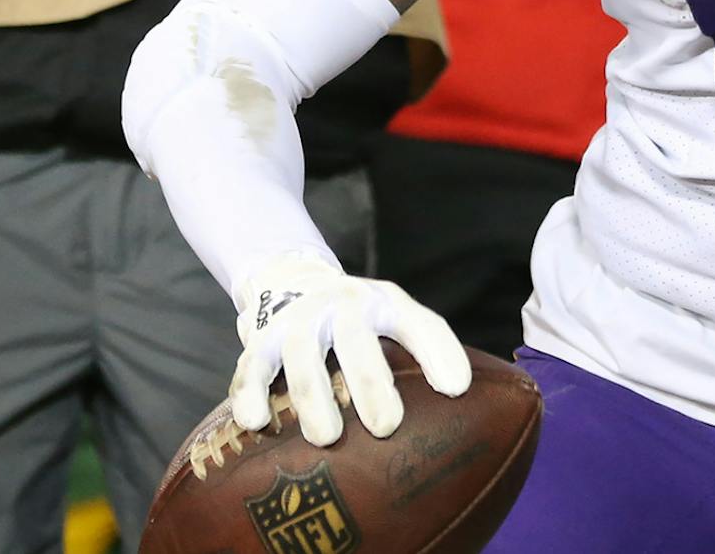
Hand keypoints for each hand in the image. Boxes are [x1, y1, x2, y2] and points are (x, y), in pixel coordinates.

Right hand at [231, 254, 470, 445]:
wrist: (289, 277)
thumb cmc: (357, 315)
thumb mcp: (393, 315)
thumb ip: (427, 348)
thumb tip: (463, 398)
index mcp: (383, 303)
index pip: (419, 324)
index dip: (439, 353)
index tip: (457, 390)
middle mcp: (341, 306)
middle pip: (357, 342)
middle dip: (371, 384)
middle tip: (386, 426)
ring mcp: (298, 321)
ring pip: (303, 358)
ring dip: (315, 398)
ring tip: (327, 437)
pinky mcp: (259, 340)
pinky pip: (251, 368)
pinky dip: (250, 393)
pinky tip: (255, 422)